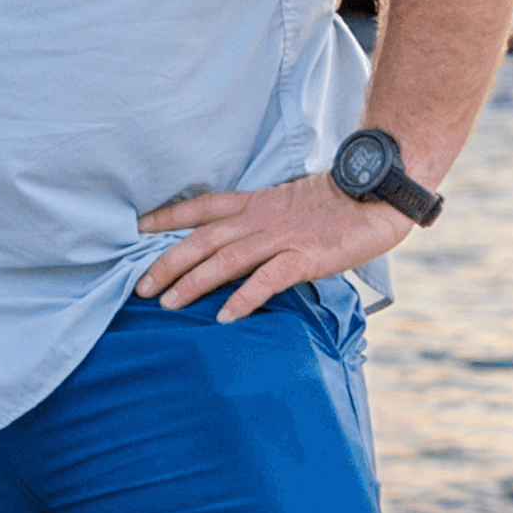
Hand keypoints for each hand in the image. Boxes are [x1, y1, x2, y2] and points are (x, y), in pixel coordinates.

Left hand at [133, 172, 408, 322]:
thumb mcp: (287, 204)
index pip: (201, 207)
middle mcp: (259, 219)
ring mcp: (280, 238)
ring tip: (168, 305)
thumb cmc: (335, 203)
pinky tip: (224, 317)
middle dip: (168, 263)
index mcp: (254, 202)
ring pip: (224, 260)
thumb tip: (238, 237)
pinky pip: (267, 280)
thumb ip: (260, 219)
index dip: (167, 216)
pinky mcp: (304, 257)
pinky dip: (243, 298)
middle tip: (140, 286)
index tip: (136, 229)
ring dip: (193, 283)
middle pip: (202, 240)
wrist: (376, 195)